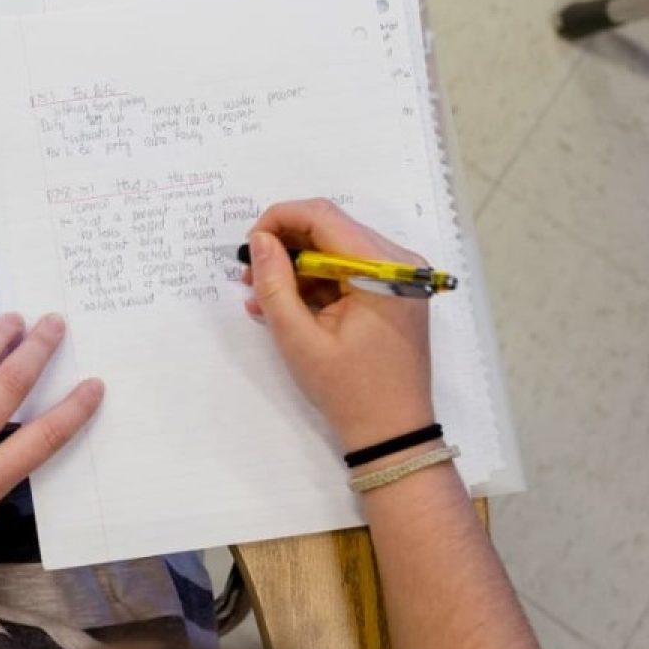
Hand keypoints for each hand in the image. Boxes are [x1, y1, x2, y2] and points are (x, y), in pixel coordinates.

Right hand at [243, 198, 433, 451]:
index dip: (279, 220)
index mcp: (382, 269)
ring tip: (263, 298)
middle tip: (250, 277)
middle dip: (285, 246)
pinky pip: (348, 271)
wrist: (393, 432)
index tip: (249, 247)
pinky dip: (316, 283)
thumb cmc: (348, 389)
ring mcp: (399, 277)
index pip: (323, 216)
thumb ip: (275, 283)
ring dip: (297, 267)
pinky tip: (287, 307)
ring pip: (336, 249)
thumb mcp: (299, 338)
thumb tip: (259, 241)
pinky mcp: (394, 293)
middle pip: (331, 228)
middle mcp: (398, 263)